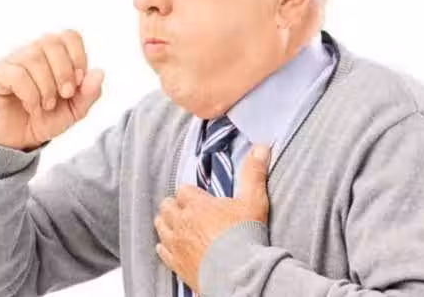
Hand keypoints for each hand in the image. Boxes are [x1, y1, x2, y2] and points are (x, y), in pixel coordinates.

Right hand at [0, 29, 104, 150]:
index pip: (69, 36)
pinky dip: (31, 95)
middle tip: (66, 95)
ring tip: (47, 105)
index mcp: (55, 55)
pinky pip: (17, 75)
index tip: (79, 81)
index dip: (78, 57)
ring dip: (47, 87)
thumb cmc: (47, 119)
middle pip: (52, 42)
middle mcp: (33, 52)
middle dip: (64, 72)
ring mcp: (13, 61)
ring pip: (34, 58)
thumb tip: (99, 72)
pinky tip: (32, 107)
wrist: (21, 140)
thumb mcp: (76, 110)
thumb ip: (90, 93)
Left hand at [154, 144, 270, 293]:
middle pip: (167, 206)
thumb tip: (262, 147)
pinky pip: (161, 250)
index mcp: (196, 204)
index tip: (201, 198)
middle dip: (176, 206)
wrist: (239, 276)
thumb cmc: (245, 237)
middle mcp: (181, 222)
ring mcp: (176, 244)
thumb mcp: (254, 201)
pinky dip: (166, 246)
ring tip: (180, 225)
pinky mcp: (176, 264)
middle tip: (190, 210)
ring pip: (161, 226)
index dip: (192, 193)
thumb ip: (254, 173)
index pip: (183, 190)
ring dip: (168, 223)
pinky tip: (175, 247)